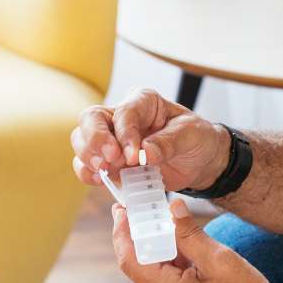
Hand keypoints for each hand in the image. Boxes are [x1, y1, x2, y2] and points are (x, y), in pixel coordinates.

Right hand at [70, 88, 229, 191]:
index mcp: (143, 102)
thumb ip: (168, 142)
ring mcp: (112, 139)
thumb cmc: (196, 139)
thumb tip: (145, 152)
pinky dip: (87, 173)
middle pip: (90, 118)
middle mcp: (122, 117)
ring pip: (81, 140)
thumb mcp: (191, 135)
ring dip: (87, 157)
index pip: (123, 112)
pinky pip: (86, 164)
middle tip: (110, 160)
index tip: (133, 155)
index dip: (124, 134)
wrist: (200, 162)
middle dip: (94, 140)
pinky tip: (100, 180)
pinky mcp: (109, 162)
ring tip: (105, 171)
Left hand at [111, 199, 281, 282]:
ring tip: (173, 222)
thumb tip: (173, 208)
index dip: (122, 232)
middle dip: (145, 235)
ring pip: (156, 272)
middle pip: (142, 265)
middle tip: (150, 206)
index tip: (121, 210)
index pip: (130, 260)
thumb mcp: (220, 260)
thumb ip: (190, 234)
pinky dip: (173, 262)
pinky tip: (187, 246)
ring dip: (163, 248)